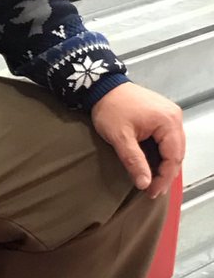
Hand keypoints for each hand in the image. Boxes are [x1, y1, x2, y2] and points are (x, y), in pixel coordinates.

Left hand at [91, 82, 184, 198]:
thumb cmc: (109, 107)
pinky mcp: (162, 115)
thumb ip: (133, 160)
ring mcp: (170, 115)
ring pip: (173, 148)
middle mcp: (174, 117)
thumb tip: (145, 183)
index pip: (173, 158)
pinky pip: (167, 139)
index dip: (163, 178)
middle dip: (164, 173)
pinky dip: (160, 153)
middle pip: (176, 153)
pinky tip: (152, 163)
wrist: (102, 86)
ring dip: (163, 164)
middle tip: (152, 189)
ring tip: (151, 180)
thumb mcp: (119, 136)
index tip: (151, 191)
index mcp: (168, 121)